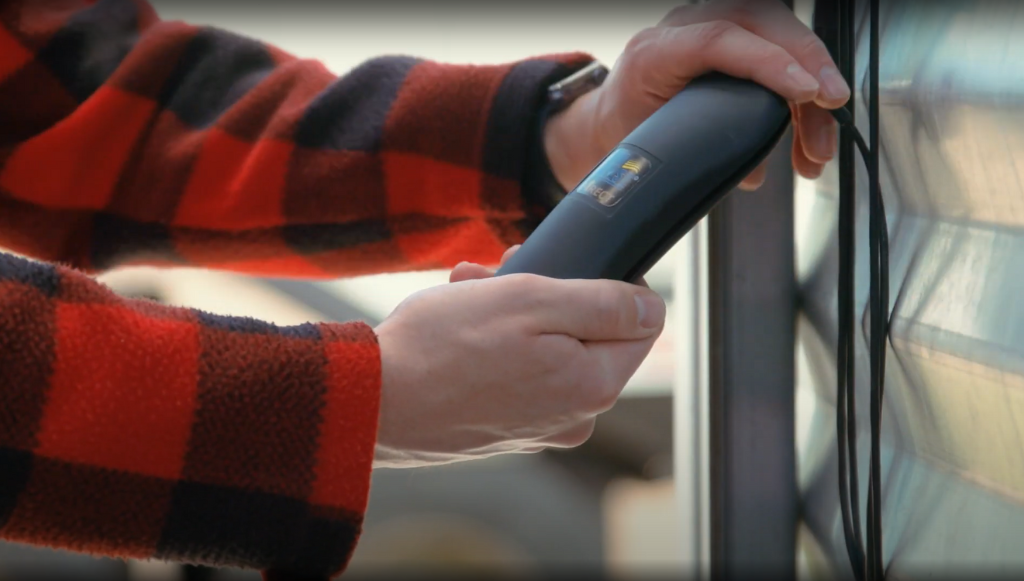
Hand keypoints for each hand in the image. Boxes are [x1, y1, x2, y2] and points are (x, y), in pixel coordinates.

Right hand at [372, 247, 664, 468]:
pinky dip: (494, 344)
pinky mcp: (504, 431)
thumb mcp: (531, 300)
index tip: (565, 267)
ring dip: (513, 312)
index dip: (611, 284)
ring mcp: (538, 428)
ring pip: (548, 349)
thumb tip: (652, 308)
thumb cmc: (443, 347)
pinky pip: (517, 374)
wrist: (371, 403)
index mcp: (593, 387)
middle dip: (548, 294)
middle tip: (501, 271)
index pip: (642, 324)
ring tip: (468, 292)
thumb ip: (603, 303)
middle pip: (588, 334)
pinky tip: (457, 322)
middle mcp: (574, 417)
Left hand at [545, 0, 849, 191]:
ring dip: (811, 88)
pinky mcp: (730, 36)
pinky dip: (800, 93)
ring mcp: (707, 24)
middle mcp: (683, 28)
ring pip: (778, 36)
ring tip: (818, 147)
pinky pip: (776, 49)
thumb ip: (699, 151)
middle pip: (761, 25)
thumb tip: (753, 170)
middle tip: (831, 106)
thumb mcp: (653, 146)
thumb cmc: (629, 133)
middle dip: (809, 64)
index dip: (768, 63)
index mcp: (655, 52)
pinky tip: (808, 137)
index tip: (805, 92)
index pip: (719, 39)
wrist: (613, 122)